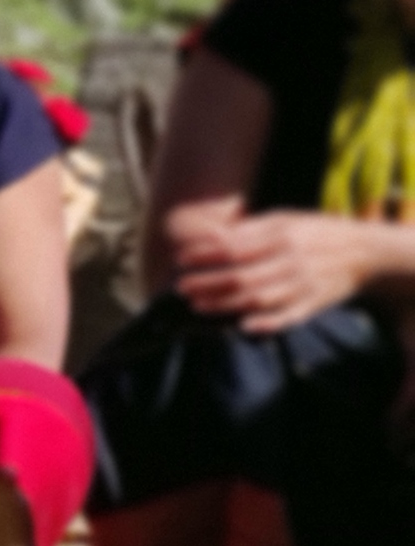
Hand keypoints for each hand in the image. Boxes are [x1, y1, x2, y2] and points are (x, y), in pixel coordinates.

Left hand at [171, 210, 383, 336]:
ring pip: (259, 299)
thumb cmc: (316, 231)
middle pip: (242, 277)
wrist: (366, 250)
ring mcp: (304, 285)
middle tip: (182, 288)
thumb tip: (211, 236)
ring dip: (225, 305)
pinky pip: (288, 317)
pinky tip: (243, 326)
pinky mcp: (314, 304)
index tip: (180, 259)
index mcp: (283, 236)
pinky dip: (266, 323)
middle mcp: (292, 261)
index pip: (234, 248)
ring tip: (198, 305)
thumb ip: (250, 228)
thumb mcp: (285, 219)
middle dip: (207, 284)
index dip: (204, 255)